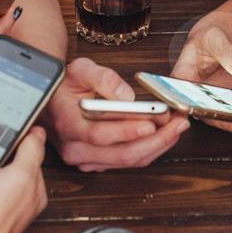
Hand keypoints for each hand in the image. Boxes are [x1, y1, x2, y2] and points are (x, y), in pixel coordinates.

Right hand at [44, 58, 188, 171]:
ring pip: (129, 161)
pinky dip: (150, 149)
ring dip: (157, 145)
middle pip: (121, 154)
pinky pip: (128, 162)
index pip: (99, 135)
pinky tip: (164, 134)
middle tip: (178, 123)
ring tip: (178, 126)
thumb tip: (127, 95)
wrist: (53, 99)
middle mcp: (76, 149)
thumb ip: (103, 78)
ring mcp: (87, 159)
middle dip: (155, 140)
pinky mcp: (98, 163)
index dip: (127, 131)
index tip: (151, 123)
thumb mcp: (80, 69)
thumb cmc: (66, 84)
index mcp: (68, 125)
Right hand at [170, 23, 231, 140]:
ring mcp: (208, 102)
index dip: (194, 110)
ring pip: (223, 120)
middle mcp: (193, 95)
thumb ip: (229, 55)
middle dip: (226, 124)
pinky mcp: (223, 105)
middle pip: (206, 114)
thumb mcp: (217, 39)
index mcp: (182, 77)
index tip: (212, 116)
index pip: (182, 97)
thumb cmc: (209, 37)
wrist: (218, 39)